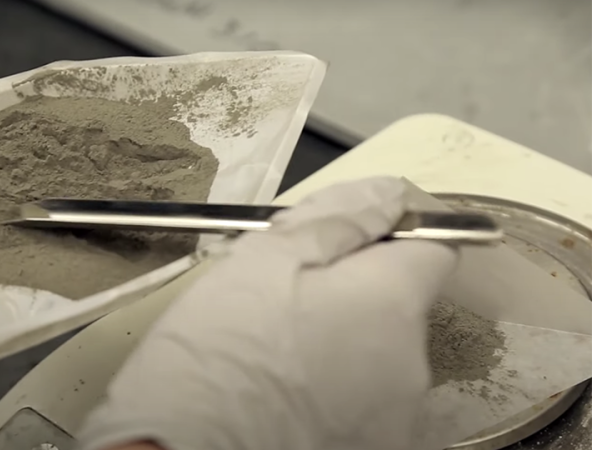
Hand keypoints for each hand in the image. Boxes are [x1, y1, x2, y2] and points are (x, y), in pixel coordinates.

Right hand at [79, 177, 458, 449]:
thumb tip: (389, 195)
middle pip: (400, 308)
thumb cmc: (216, 353)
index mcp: (392, 302)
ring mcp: (399, 420)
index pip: (435, 248)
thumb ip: (336, 220)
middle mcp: (414, 364)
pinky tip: (287, 401)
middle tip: (283, 307)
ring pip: (380, 359)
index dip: (392, 237)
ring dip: (344, 347)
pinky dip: (338, 395)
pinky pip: (367, 406)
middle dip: (354, 296)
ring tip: (278, 359)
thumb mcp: (262, 261)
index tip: (343, 247)